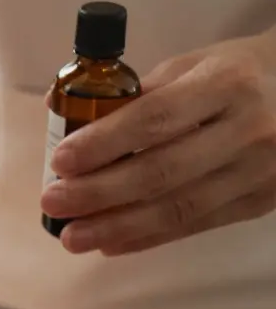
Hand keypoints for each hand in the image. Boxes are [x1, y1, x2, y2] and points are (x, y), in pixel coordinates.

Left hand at [42, 29, 275, 254]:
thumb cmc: (237, 73)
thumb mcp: (194, 65)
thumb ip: (134, 91)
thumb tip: (57, 106)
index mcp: (227, 84)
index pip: (155, 118)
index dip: (104, 143)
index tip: (61, 161)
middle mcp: (249, 129)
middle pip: (162, 171)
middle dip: (99, 193)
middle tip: (53, 202)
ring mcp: (260, 171)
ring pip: (178, 209)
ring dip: (117, 226)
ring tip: (72, 235)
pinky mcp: (262, 202)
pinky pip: (196, 226)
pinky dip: (148, 238)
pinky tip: (109, 243)